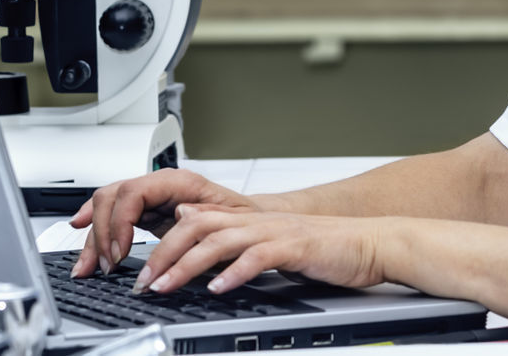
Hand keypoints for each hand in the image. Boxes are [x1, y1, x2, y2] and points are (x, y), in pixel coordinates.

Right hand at [69, 169, 259, 276]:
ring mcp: (151, 196)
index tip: (120, 252)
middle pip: (114, 196)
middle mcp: (161, 184)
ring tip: (88, 266)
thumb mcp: (230, 221)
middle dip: (103, 232)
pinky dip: (95, 224)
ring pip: (107, 205)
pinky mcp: (146, 211)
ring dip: (93, 235)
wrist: (251, 222)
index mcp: (180, 182)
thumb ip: (204, 218)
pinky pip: (112, 212)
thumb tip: (179, 218)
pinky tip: (81, 229)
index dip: (121, 221)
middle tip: (107, 265)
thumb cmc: (244, 221)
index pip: (134, 191)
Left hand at [132, 207, 387, 295]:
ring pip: (220, 241)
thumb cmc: (322, 245)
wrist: (368, 241)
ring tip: (166, 286)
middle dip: (164, 254)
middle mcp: (255, 220)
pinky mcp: (295, 247)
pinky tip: (218, 289)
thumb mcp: (268, 238)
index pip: (191, 220)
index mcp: (246, 219)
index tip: (139, 268)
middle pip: (197, 227)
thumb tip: (190, 224)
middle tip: (143, 282)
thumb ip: (230, 232)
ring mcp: (274, 232)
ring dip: (188, 265)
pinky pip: (258, 257)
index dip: (161, 241)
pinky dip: (235, 273)